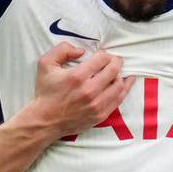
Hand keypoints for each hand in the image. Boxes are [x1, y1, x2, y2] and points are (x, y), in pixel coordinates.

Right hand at [18, 42, 132, 140]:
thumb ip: (62, 50)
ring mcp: (96, 104)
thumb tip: (81, 51)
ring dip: (121, 75)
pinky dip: (125, 89)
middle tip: (115, 60)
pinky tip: (127, 82)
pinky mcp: (100, 115)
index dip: (104, 54)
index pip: (102, 59)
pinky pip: (119, 100)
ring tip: (118, 71)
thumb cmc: (46, 92)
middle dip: (116, 62)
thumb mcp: (45, 64)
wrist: (45, 121)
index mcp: (77, 77)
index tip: (102, 55)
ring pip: (119, 85)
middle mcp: (89, 91)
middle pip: (113, 71)